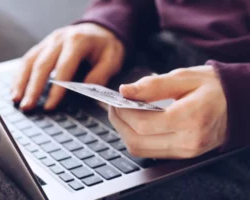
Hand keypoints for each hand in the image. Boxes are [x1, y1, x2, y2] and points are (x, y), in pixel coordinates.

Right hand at [11, 23, 124, 110]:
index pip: (63, 68)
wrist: (98, 30)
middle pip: (42, 65)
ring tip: (16, 100)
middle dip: (33, 88)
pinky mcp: (43, 46)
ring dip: (21, 82)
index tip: (49, 106)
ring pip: (30, 61)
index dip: (56, 89)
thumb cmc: (106, 46)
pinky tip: (16, 89)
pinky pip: (28, 60)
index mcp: (77, 42)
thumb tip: (84, 92)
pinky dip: (20, 75)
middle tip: (27, 107)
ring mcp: (48, 41)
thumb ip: (100, 75)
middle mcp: (59, 39)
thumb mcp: (112, 59)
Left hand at [109, 66, 226, 158]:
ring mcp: (186, 151)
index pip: (143, 123)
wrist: (236, 103)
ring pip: (140, 149)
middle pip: (137, 140)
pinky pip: (150, 152)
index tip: (115, 100)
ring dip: (125, 132)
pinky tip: (137, 123)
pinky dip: (137, 138)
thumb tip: (125, 91)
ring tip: (123, 113)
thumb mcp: (183, 77)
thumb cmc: (212, 87)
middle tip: (115, 105)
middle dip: (119, 122)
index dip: (123, 112)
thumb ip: (153, 85)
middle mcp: (189, 141)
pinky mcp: (183, 154)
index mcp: (191, 118)